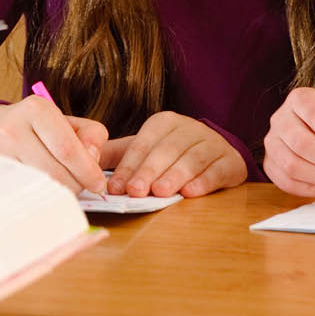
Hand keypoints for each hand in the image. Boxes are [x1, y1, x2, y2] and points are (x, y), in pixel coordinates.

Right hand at [0, 98, 108, 194]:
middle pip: (53, 172)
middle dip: (75, 185)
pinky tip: (44, 192)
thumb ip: (92, 134)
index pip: (67, 148)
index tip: (99, 185)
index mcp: (37, 110)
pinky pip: (20, 194)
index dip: (87, 171)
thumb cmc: (35, 126)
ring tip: (63, 188)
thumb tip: (94, 160)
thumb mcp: (66, 120)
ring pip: (37, 186)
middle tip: (82, 188)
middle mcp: (12, 130)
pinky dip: (38, 197)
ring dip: (57, 194)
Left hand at [104, 111, 247, 197]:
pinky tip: (192, 192)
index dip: (129, 165)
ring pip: (193, 158)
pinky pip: (218, 169)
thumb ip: (116, 156)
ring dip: (176, 176)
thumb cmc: (171, 157)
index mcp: (165, 122)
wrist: (214, 156)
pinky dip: (205, 180)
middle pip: (169, 149)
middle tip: (136, 191)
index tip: (116, 187)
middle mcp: (191, 128)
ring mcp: (213, 143)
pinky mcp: (231, 160)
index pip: (144, 142)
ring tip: (162, 193)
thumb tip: (83, 163)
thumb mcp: (143, 152)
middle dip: (150, 171)